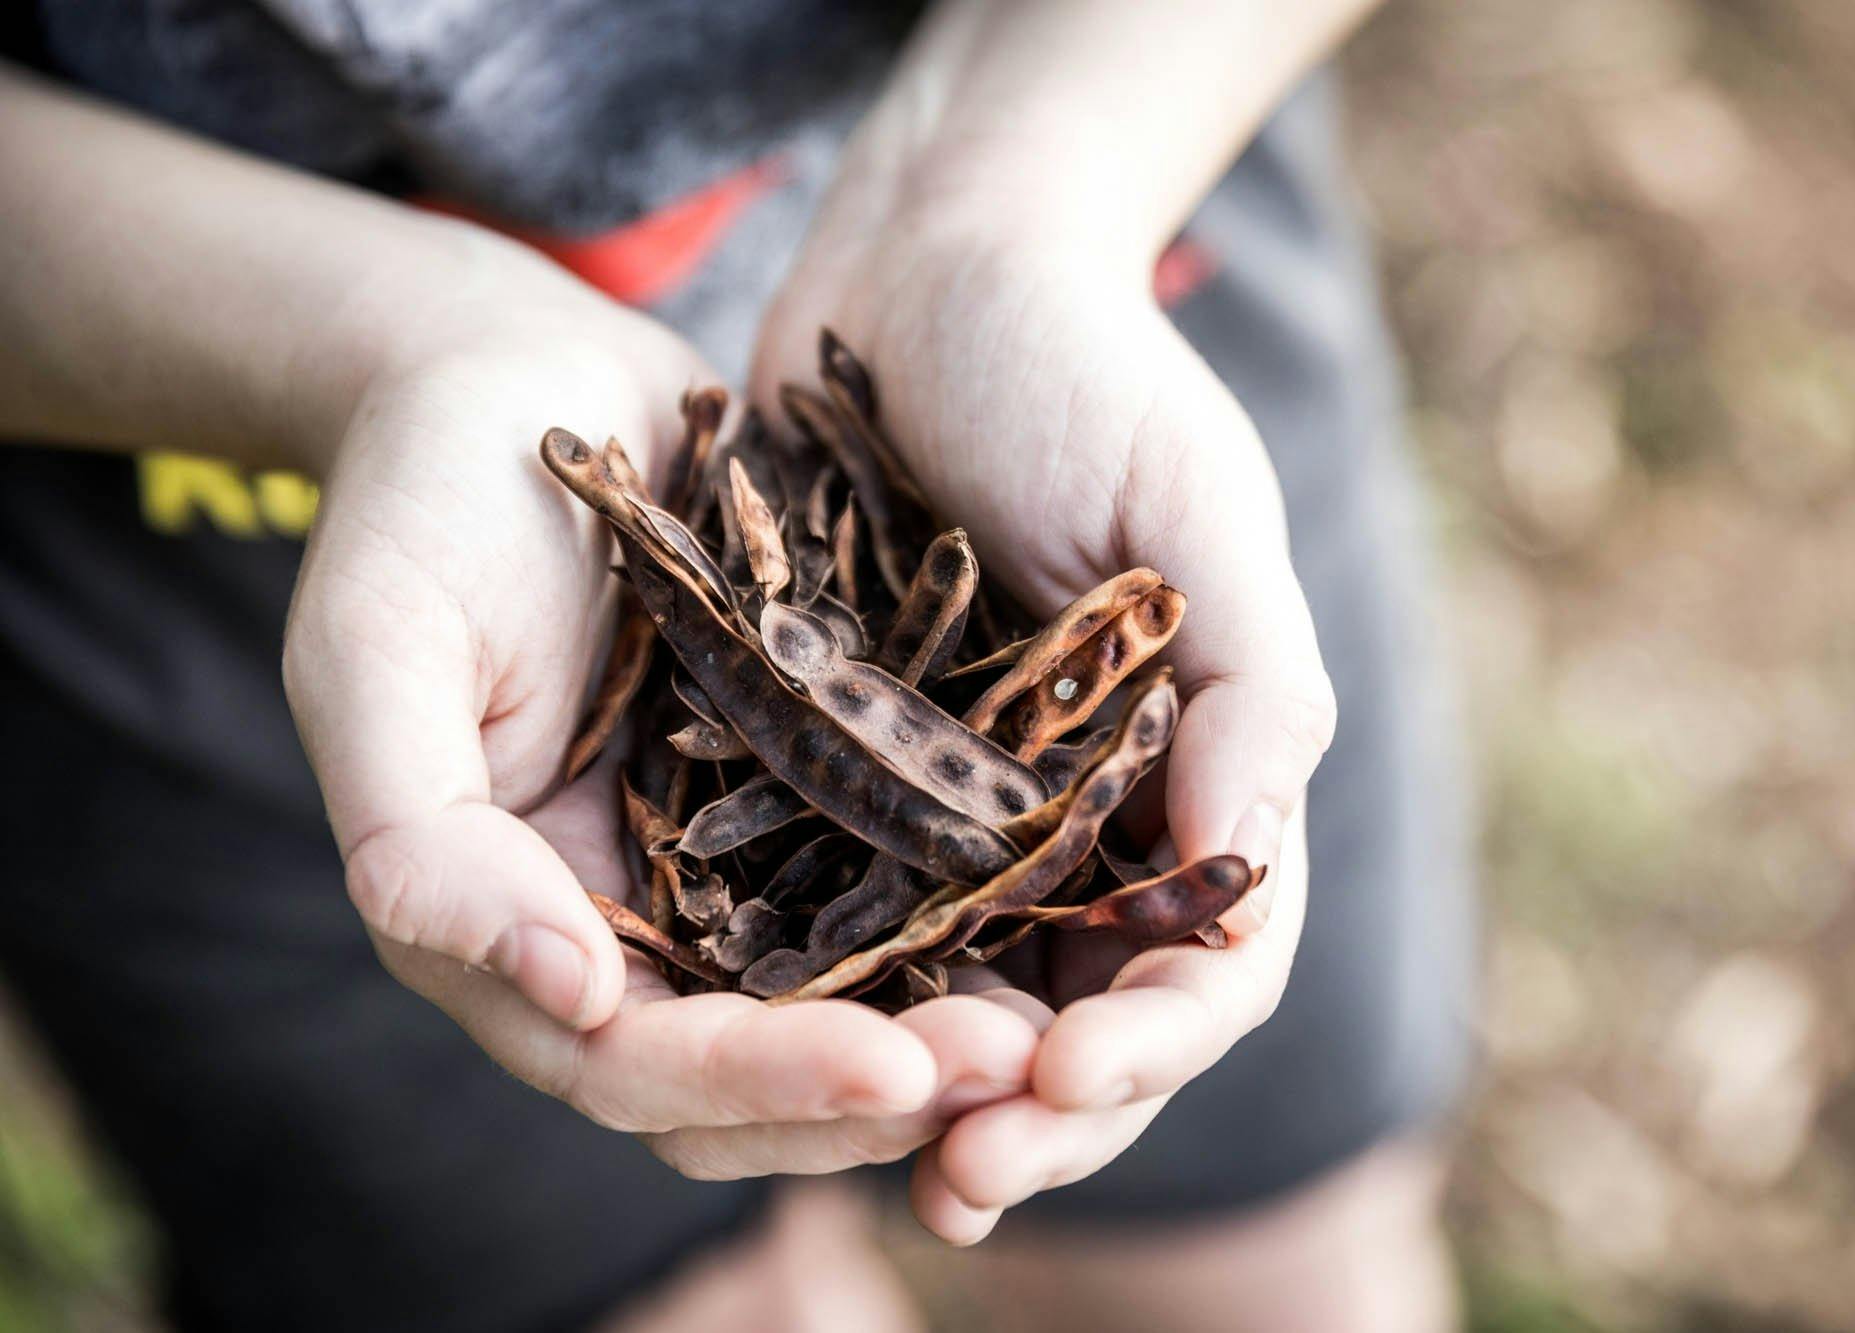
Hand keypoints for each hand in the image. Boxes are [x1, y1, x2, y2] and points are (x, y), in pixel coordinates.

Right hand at [282, 249, 1039, 1164]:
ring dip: (941, 1028)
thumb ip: (422, 842)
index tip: (891, 1071)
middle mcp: (625, 919)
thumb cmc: (424, 497)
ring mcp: (722, 859)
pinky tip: (1055, 907)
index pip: (632, 1062)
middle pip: (751, 1069)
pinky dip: (964, 921)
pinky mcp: (805, 788)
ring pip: (837, 999)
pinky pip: (891, 883)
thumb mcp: (378, 651)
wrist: (520, 378)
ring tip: (1056, 1024)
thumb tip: (573, 993)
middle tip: (1014, 1068)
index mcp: (506, 921)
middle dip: (876, 1089)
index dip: (756, 1083)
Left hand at [749, 189, 1336, 1235]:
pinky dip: (818, 995)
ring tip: (878, 1157)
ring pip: (958, 996)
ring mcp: (959, 808)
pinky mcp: (841, 777)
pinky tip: (763, 1049)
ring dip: (925, 1093)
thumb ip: (1248, 681)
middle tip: (965, 1173)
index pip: (1207, 954)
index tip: (1073, 1070)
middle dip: (1039, 1108)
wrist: (924, 265)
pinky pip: (833, 915)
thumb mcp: (1195, 501)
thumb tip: (1250, 858)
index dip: (1156, 1036)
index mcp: (1193, 769)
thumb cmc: (1084, 366)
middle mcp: (1081, 816)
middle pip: (1082, 1012)